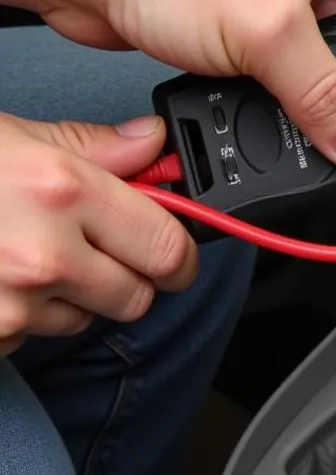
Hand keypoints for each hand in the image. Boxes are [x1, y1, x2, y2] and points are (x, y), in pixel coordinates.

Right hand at [0, 113, 197, 355]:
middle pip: (139, 295)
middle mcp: (43, 254)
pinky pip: (33, 337)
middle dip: (130, 275)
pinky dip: (25, 317)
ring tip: (23, 255)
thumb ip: (93, 148)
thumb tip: (153, 144)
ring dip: (74, 297)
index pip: (169, 246)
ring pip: (88, 319)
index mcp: (62, 192)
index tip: (176, 248)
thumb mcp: (8, 137)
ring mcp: (10, 306)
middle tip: (98, 249)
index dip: (180, 251)